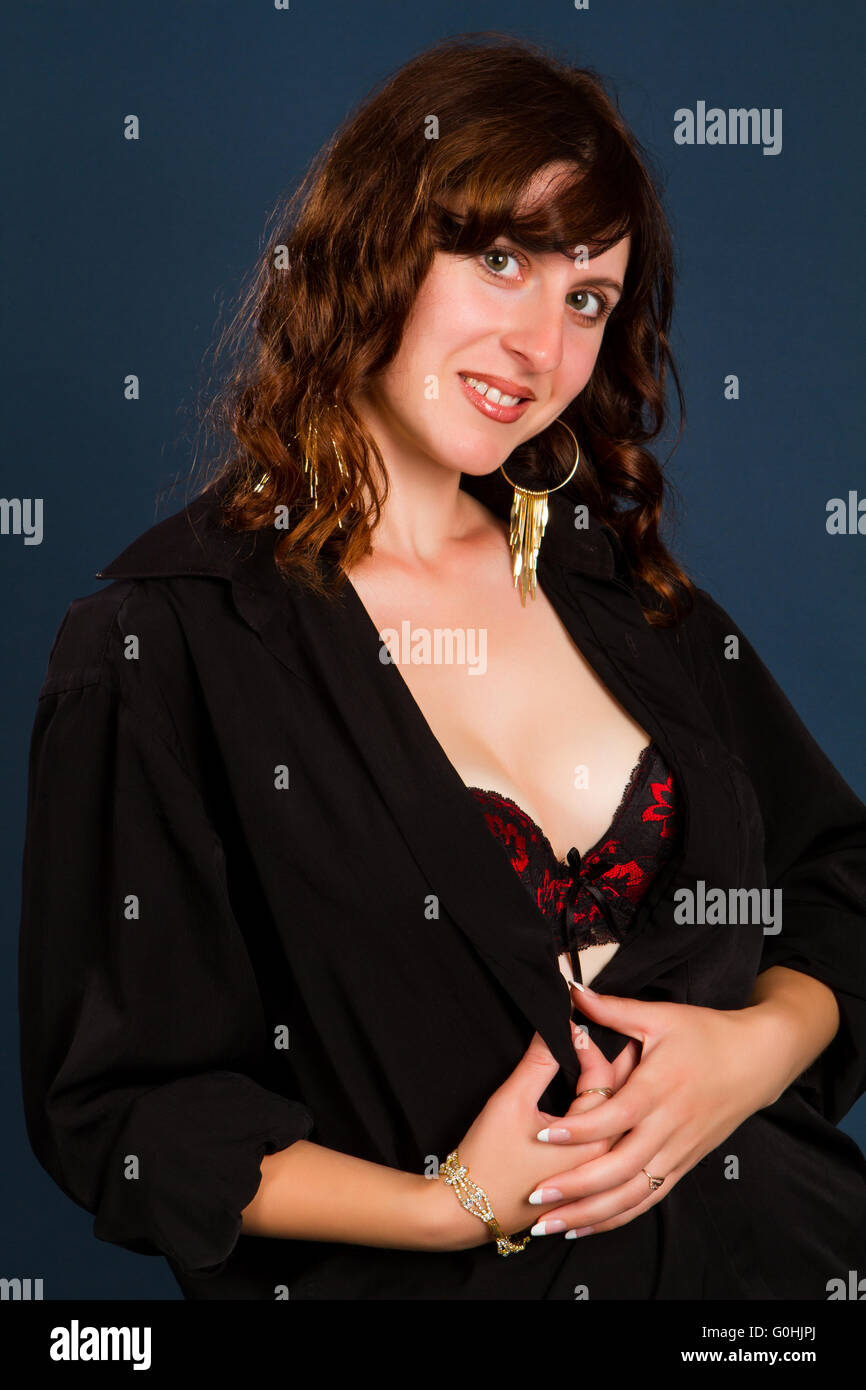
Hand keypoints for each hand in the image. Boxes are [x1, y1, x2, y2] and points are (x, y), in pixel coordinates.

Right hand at [430, 1025, 634, 1251]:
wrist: (469, 1211)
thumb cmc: (488, 1159)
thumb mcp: (511, 1103)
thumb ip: (538, 1063)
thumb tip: (557, 1026)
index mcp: (593, 1138)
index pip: (602, 1076)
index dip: (588, 1042)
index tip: (572, 1020)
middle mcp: (604, 1157)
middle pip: (618, 1097)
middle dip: (611, 1059)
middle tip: (607, 1026)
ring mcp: (596, 1171)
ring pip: (615, 1118)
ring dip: (612, 1085)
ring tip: (608, 1052)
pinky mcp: (584, 1178)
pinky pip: (605, 1136)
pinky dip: (604, 1110)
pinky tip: (593, 1091)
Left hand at [523, 981, 785, 1238]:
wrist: (759, 1060)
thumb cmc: (707, 1033)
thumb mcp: (660, 1016)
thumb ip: (613, 1010)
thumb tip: (572, 992)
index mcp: (659, 1087)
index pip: (614, 1116)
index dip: (579, 1128)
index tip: (543, 1134)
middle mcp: (669, 1125)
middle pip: (621, 1167)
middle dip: (577, 1186)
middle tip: (536, 1196)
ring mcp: (679, 1149)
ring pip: (633, 1193)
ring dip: (592, 1212)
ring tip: (552, 1225)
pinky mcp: (685, 1163)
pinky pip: (649, 1198)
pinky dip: (618, 1217)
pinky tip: (586, 1225)